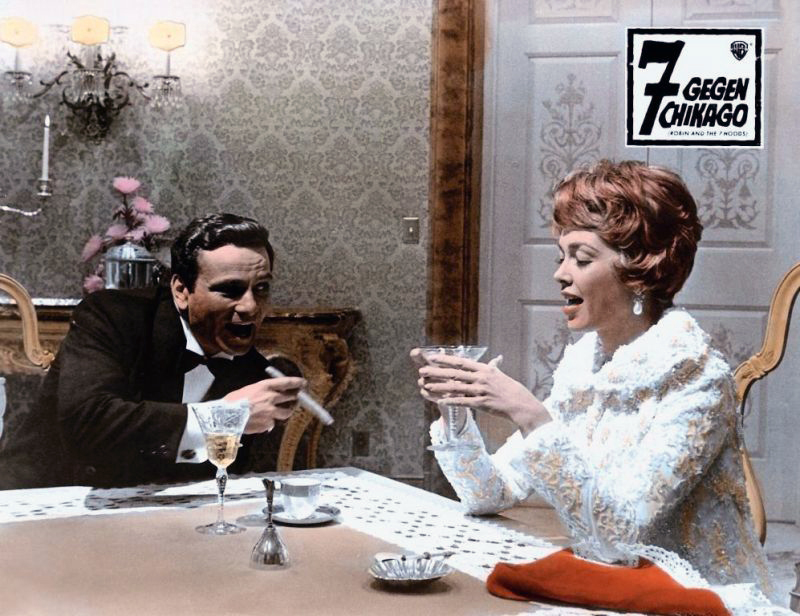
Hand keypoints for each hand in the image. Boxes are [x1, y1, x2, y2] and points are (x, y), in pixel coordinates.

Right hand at [224, 376, 305, 433]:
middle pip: (290, 397)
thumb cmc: (232, 402)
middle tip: (296, 398)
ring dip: (285, 412)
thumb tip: (266, 397)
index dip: (297, 382)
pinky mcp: (268, 423)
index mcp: (265, 387)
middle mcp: (271, 398)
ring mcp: (271, 412)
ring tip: (282, 413)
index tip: (303, 383)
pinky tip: (260, 422)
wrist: (225, 417)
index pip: (286, 382)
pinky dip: (269, 423)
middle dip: (295, 398)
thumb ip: (260, 393)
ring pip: (286, 413)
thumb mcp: (247, 390)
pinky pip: (272, 423)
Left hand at [412, 350, 550, 435]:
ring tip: (427, 385)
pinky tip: (441, 401)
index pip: (461, 362)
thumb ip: (495, 367)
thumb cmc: (512, 390)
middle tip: (422, 370)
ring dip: (440, 386)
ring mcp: (481, 390)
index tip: (433, 358)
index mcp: (484, 369)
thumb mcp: (502, 375)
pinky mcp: (482, 403)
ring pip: (456, 387)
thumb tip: (496, 359)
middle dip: (437, 372)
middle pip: (455, 373)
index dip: (446, 360)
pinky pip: (464, 402)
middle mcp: (481, 378)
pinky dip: (452, 401)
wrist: (521, 404)